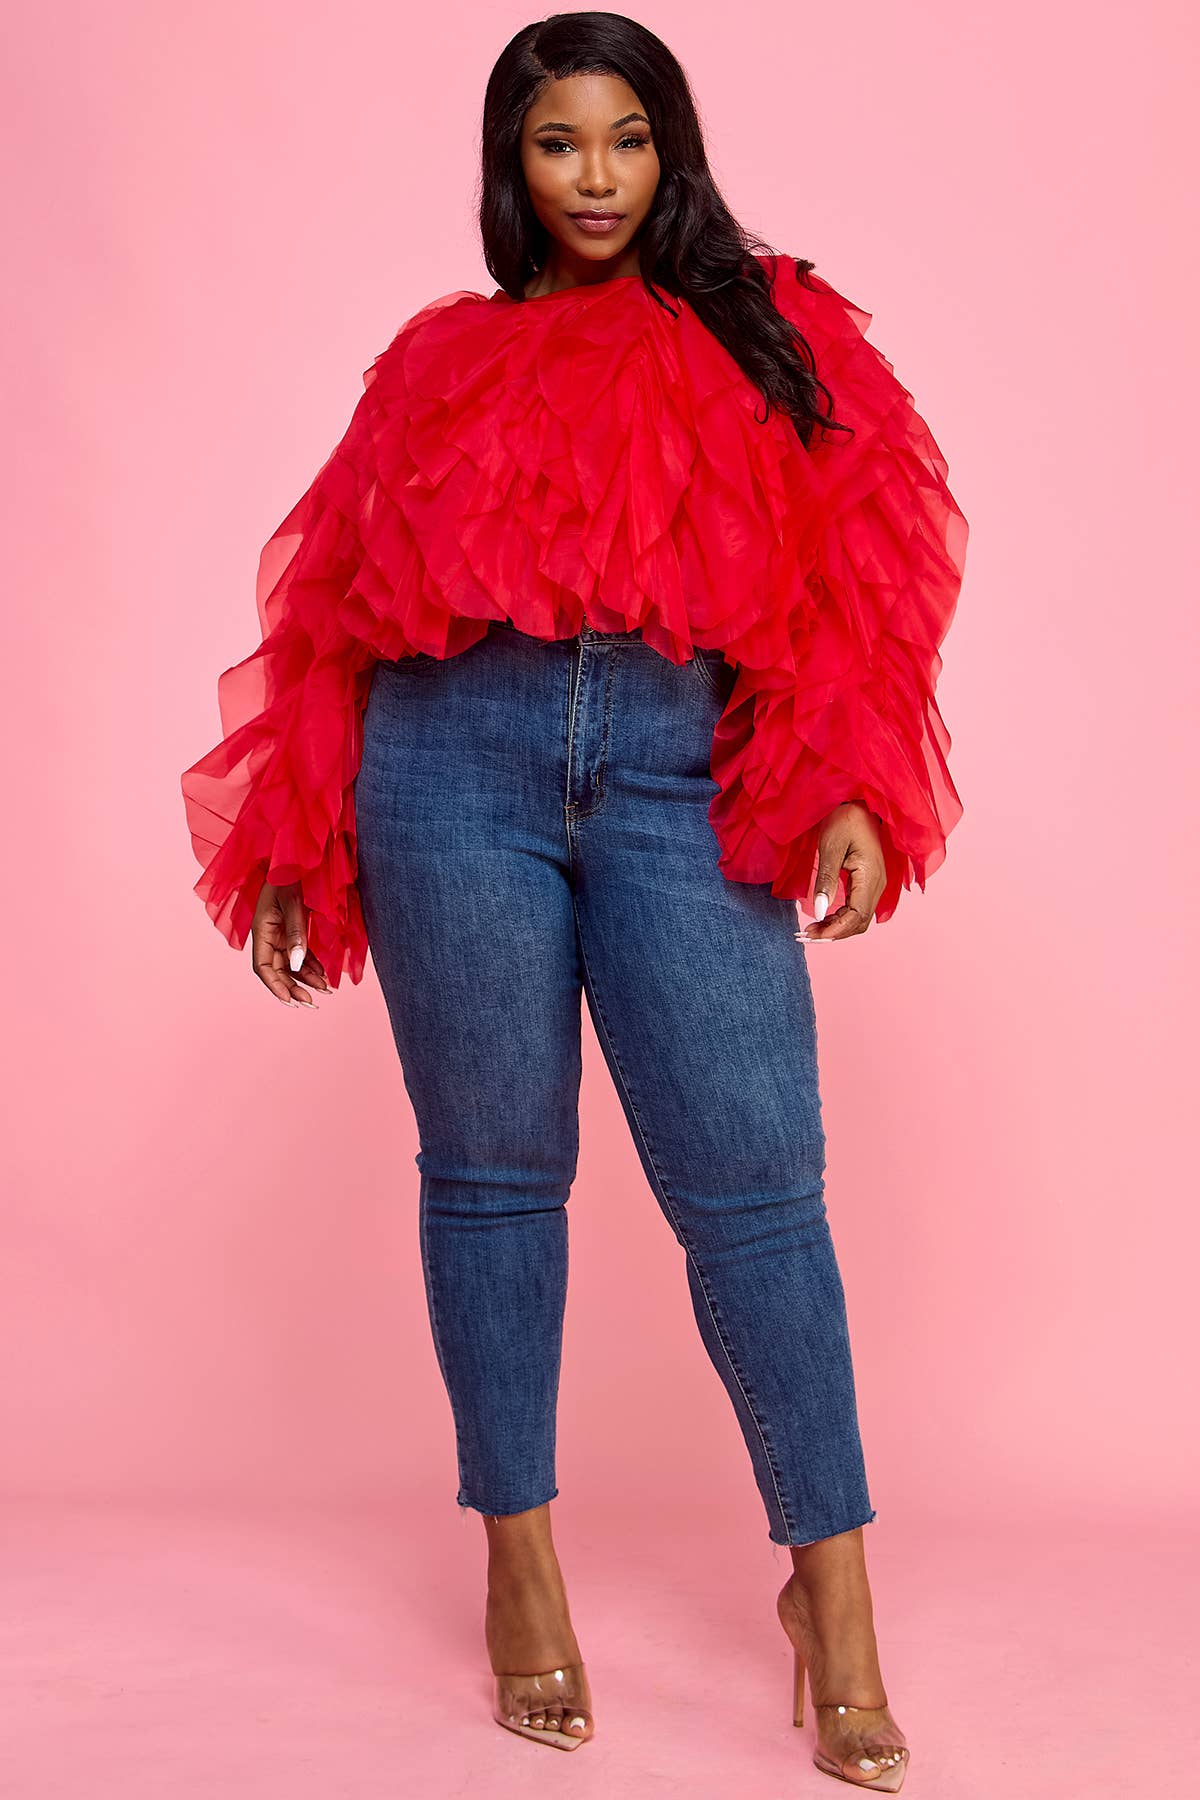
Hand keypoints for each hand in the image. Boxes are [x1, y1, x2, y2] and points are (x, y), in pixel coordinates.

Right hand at [250, 880, 330, 1006]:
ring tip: (325, 990)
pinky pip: (300, 953)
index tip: (291, 1002)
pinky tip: (323, 975)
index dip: (275, 987)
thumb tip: (299, 965)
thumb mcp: (293, 902)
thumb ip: (296, 933)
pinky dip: (311, 965)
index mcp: (261, 930)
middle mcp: (268, 935)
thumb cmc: (288, 873)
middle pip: (277, 970)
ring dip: (305, 979)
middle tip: (312, 1003)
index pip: (263, 967)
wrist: (294, 854)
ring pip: (291, 964)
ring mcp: (280, 933)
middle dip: (293, 988)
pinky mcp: (291, 929)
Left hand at [798, 802, 885, 942]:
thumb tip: (819, 912)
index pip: (857, 916)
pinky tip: (822, 919)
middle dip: (834, 933)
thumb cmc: (844, 820)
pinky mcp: (869, 883)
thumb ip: (826, 880)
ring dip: (836, 928)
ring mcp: (875, 885)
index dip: (835, 931)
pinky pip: (857, 909)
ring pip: (859, 919)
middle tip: (806, 935)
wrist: (859, 803)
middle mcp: (878, 885)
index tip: (812, 936)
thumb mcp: (830, 847)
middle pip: (859, 923)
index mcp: (870, 876)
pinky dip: (840, 918)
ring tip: (811, 929)